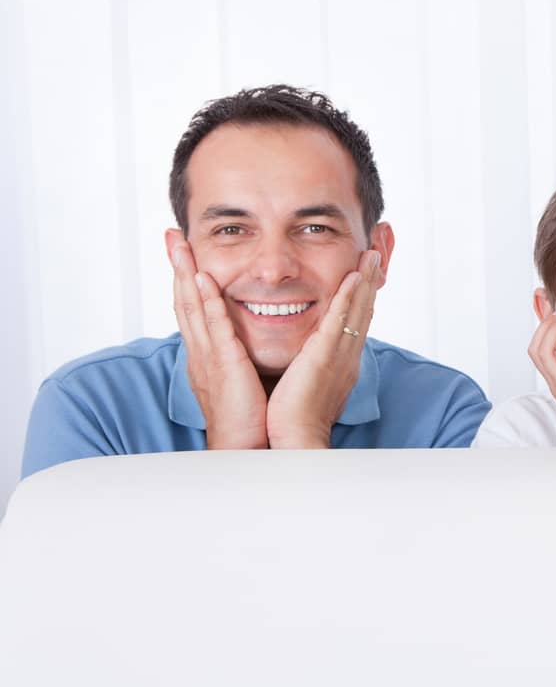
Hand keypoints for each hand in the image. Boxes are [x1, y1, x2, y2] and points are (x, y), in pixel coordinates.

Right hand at [168, 234, 267, 449]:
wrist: (247, 451)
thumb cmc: (251, 420)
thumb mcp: (245, 380)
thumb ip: (244, 358)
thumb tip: (252, 344)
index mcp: (209, 356)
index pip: (194, 310)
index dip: (186, 279)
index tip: (183, 251)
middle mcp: (203, 354)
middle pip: (185, 301)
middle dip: (178, 266)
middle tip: (171, 235)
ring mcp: (210, 359)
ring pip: (192, 308)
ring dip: (185, 273)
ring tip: (179, 244)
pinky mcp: (224, 367)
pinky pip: (214, 329)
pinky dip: (206, 302)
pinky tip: (202, 279)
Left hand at [266, 250, 379, 448]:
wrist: (295, 442)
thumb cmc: (294, 423)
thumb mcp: (307, 390)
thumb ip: (310, 372)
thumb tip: (306, 364)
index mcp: (341, 364)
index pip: (355, 325)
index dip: (363, 299)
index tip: (365, 276)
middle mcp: (346, 357)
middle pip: (364, 312)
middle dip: (370, 283)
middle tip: (377, 254)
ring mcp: (339, 355)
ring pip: (357, 310)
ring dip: (365, 280)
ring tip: (371, 255)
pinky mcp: (326, 356)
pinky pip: (341, 320)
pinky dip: (350, 296)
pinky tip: (355, 276)